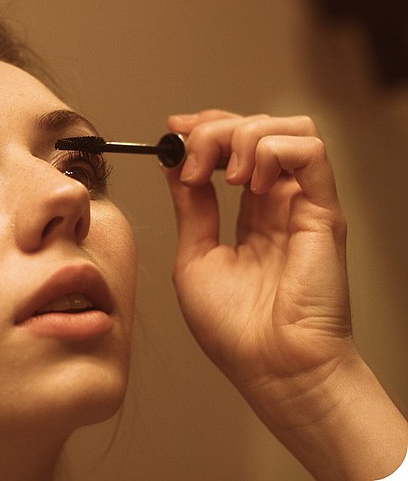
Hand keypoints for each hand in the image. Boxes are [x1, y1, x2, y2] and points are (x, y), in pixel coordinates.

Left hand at [163, 110, 406, 479]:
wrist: (270, 368)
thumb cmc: (235, 329)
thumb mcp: (195, 256)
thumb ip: (192, 207)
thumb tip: (174, 164)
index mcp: (251, 214)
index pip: (233, 146)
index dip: (204, 129)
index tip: (171, 131)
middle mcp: (279, 203)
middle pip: (255, 128)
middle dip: (214, 128)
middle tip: (188, 155)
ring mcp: (303, 204)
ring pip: (287, 129)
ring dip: (243, 136)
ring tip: (222, 175)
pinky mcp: (323, 211)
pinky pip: (309, 152)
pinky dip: (271, 150)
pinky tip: (246, 183)